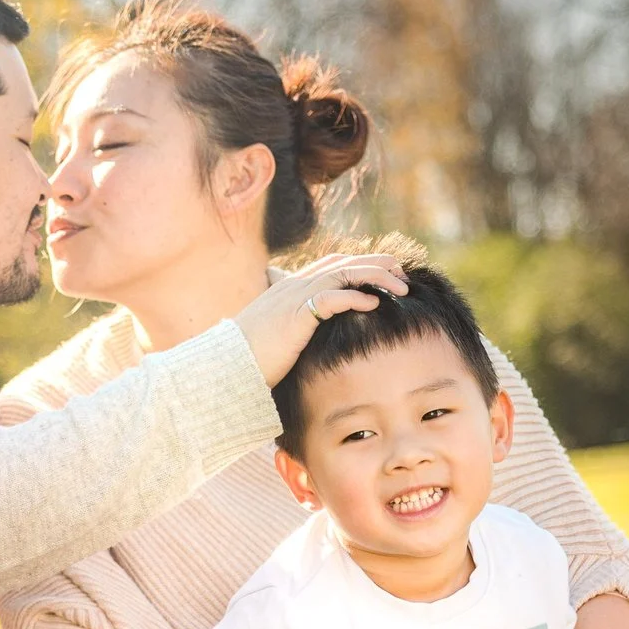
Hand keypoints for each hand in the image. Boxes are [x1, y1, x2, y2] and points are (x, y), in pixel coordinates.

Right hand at [233, 253, 409, 385]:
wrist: (226, 367)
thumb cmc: (249, 358)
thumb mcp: (276, 338)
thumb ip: (296, 330)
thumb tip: (312, 340)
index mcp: (289, 287)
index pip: (331, 264)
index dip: (360, 264)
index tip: (384, 273)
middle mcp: (293, 285)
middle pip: (343, 262)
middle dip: (376, 263)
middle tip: (401, 272)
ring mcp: (294, 297)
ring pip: (344, 273)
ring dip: (376, 277)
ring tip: (400, 287)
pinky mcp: (296, 315)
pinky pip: (333, 298)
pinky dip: (357, 297)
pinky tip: (375, 303)